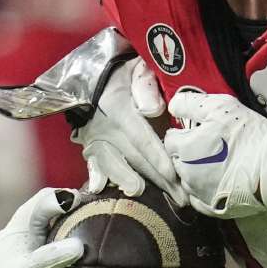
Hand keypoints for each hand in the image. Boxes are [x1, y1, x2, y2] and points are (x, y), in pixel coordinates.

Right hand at [74, 57, 186, 204]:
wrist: (89, 74)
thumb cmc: (123, 73)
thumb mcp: (136, 69)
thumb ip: (145, 86)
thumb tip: (153, 110)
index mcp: (121, 111)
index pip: (143, 140)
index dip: (159, 159)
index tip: (174, 176)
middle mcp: (106, 128)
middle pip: (134, 157)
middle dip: (157, 179)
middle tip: (178, 197)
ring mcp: (95, 138)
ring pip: (111, 163)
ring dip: (126, 179)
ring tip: (140, 192)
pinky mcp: (88, 144)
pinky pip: (92, 162)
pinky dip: (97, 175)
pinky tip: (99, 187)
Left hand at [164, 92, 266, 218]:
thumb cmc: (248, 135)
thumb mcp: (220, 107)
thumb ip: (191, 104)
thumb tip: (173, 106)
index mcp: (184, 148)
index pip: (170, 138)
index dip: (184, 133)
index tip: (201, 131)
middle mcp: (185, 173)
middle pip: (177, 160)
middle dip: (188, 153)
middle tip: (211, 146)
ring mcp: (198, 193)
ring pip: (188, 180)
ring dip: (196, 172)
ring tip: (219, 163)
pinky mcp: (211, 208)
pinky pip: (200, 198)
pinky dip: (206, 190)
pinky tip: (221, 181)